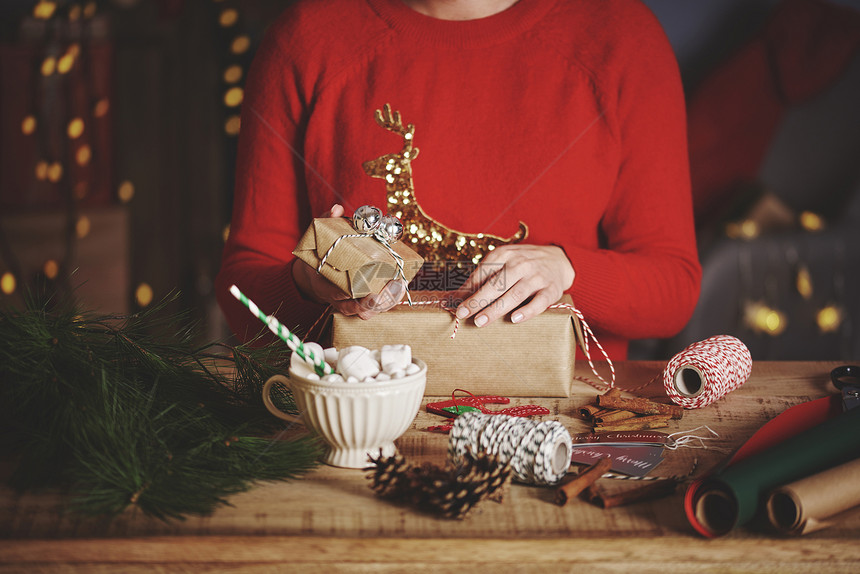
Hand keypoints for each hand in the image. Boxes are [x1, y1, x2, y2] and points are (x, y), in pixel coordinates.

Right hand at [292, 204, 405, 318]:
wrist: (316, 276)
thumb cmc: (320, 256)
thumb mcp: (318, 240)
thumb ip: (327, 224)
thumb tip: (337, 209)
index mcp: (325, 286)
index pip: (339, 297)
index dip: (354, 298)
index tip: (372, 294)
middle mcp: (339, 300)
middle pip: (360, 309)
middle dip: (378, 301)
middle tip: (394, 285)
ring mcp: (351, 304)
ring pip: (370, 311)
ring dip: (387, 301)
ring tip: (400, 285)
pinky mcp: (363, 302)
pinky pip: (377, 306)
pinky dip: (389, 299)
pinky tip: (401, 285)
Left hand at [453, 244, 573, 326]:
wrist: (558, 259)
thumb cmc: (521, 264)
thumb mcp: (501, 263)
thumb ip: (480, 279)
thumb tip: (452, 298)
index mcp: (504, 255)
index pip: (483, 273)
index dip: (467, 290)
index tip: (454, 305)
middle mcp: (521, 264)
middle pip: (497, 284)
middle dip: (478, 300)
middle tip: (463, 314)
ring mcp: (537, 277)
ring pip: (515, 294)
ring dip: (496, 308)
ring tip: (481, 321)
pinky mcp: (551, 289)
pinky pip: (540, 301)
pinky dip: (528, 310)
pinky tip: (514, 319)